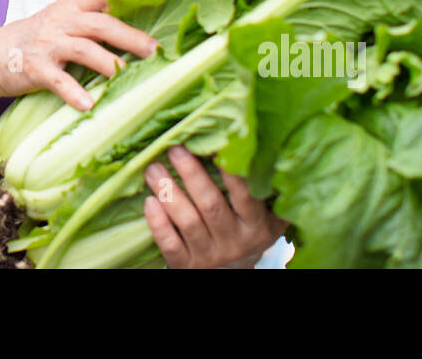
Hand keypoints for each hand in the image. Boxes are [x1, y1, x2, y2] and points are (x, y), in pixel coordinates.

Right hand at [0, 0, 157, 110]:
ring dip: (109, 63)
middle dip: (129, 37)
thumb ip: (92, 20)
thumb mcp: (63, 20)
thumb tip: (137, 28)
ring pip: (84, 49)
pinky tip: (89, 104)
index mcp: (71, 6)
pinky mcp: (35, 68)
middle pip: (100, 24)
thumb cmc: (38, 39)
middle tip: (153, 50)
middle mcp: (60, 21)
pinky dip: (74, 92)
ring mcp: (48, 44)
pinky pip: (58, 80)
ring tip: (128, 76)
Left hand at [143, 145, 289, 268]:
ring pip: (188, 222)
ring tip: (153, 169)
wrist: (231, 277)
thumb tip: (272, 150)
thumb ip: (269, 193)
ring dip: (168, 193)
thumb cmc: (246, 237)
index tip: (214, 144)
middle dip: (192, 175)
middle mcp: (234, 242)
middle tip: (175, 149)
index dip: (230, 171)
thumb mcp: (267, 221)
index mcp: (256, 226)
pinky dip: (158, 224)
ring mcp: (209, 256)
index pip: (245, 196)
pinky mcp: (186, 266)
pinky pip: (170, 245)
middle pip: (211, 205)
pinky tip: (149, 202)